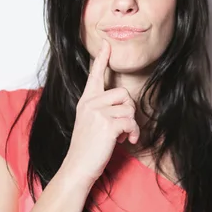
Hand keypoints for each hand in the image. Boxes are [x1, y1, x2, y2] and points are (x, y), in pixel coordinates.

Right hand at [60, 39, 140, 185]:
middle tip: (121, 127)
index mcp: (85, 101)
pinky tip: (126, 141)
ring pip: (129, 108)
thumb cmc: (87, 148)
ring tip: (121, 136)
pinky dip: (133, 133)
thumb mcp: (90, 123)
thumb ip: (102, 109)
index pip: (94, 75)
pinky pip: (131, 122)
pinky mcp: (107, 124)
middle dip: (128, 111)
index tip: (106, 44)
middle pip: (123, 94)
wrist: (77, 167)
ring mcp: (97, 112)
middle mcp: (90, 103)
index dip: (102, 58)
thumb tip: (124, 106)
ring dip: (131, 125)